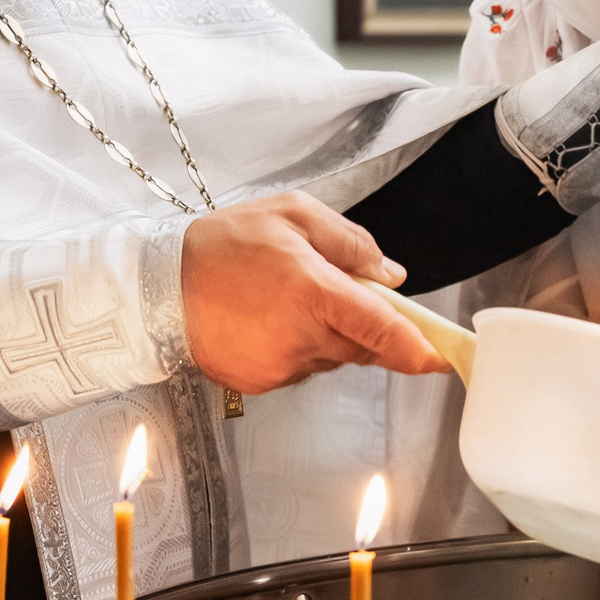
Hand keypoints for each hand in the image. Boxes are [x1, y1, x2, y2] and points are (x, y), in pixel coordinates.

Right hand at [181, 193, 450, 393]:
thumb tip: (391, 275)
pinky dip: (297, 347)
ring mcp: (279, 366)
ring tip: (285, 299)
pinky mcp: (261, 383)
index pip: (382, 329)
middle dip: (362, 323)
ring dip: (326, 333)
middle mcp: (300, 337)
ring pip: (332, 356)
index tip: (442, 357)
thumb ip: (350, 242)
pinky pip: (300, 368)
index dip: (417, 347)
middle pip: (362, 345)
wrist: (157, 285)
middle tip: (329, 290)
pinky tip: (268, 321)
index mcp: (313, 292)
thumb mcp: (292, 215)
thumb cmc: (222, 244)